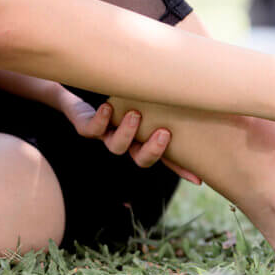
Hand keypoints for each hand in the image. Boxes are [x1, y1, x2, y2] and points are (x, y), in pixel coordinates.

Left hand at [55, 87, 201, 184]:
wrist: (75, 95)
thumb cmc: (118, 97)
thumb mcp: (145, 102)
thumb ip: (165, 105)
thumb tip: (199, 97)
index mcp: (143, 141)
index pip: (166, 159)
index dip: (181, 170)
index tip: (198, 179)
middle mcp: (127, 143)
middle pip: (141, 159)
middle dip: (153, 150)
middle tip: (164, 133)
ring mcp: (106, 137)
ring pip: (116, 146)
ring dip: (127, 132)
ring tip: (135, 114)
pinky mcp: (86, 128)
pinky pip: (92, 130)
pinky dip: (101, 119)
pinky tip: (108, 108)